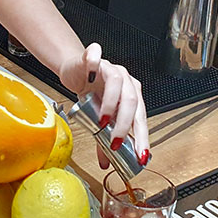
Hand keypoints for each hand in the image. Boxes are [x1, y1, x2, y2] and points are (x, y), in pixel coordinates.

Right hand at [58, 42, 150, 167]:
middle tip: (116, 142)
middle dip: (125, 124)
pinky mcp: (92, 56)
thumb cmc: (90, 91)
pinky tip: (89, 77)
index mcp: (131, 95)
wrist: (75, 70)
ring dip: (110, 102)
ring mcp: (109, 67)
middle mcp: (125, 80)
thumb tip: (106, 162)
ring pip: (116, 81)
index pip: (141, 118)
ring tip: (102, 120)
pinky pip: (94, 55)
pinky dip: (93, 64)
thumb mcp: (97, 117)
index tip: (141, 156)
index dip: (142, 137)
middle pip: (131, 101)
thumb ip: (102, 138)